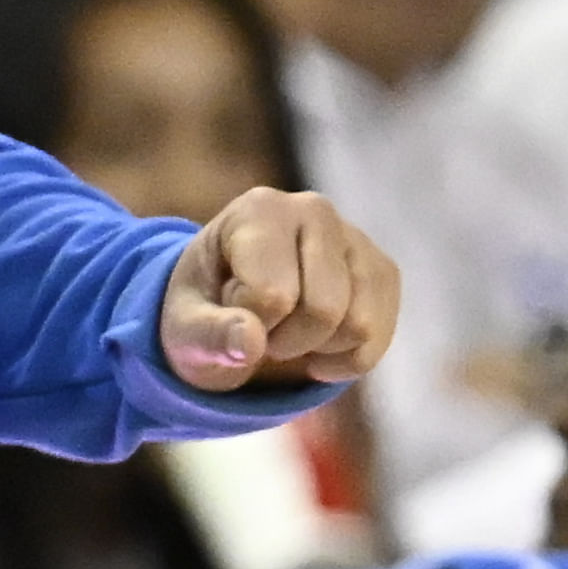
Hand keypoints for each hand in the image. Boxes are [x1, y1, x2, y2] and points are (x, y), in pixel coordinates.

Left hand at [160, 189, 399, 393]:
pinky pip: (377, 338)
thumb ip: (210, 334)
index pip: (272, 294)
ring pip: (358, 326)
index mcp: (259, 209)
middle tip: (258, 325)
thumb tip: (251, 342)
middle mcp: (314, 210)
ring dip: (316, 350)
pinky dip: (345, 358)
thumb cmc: (202, 308)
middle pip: (323, 311)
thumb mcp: (185, 327)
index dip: (249, 324)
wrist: (228, 301)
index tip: (229, 307)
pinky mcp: (382, 271)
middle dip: (286, 341)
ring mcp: (355, 239)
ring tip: (285, 328)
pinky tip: (315, 343)